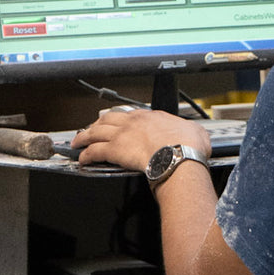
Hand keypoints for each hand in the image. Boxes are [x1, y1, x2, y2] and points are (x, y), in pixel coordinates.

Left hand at [72, 107, 211, 172]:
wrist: (179, 155)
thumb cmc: (188, 146)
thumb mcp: (196, 132)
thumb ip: (192, 131)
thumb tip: (196, 135)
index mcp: (151, 116)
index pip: (130, 115)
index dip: (121, 119)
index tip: (117, 122)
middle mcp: (133, 122)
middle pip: (108, 119)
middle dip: (96, 124)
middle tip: (89, 129)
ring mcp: (122, 135)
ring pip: (96, 132)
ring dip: (84, 137)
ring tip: (77, 143)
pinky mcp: (115, 150)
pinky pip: (94, 151)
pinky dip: (86, 155)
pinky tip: (82, 159)